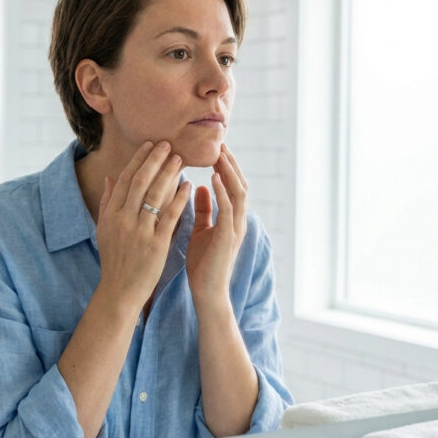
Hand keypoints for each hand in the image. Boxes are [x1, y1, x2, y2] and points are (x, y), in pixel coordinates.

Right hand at [95, 141, 191, 310]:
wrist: (120, 290)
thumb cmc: (114, 260)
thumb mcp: (104, 230)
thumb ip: (107, 203)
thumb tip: (110, 178)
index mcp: (111, 214)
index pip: (126, 180)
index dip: (139, 160)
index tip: (150, 144)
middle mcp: (124, 220)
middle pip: (141, 182)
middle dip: (155, 160)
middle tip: (168, 144)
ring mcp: (140, 232)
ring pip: (156, 195)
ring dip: (169, 174)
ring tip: (180, 159)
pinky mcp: (156, 244)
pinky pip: (170, 216)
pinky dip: (179, 198)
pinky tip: (189, 186)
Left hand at [186, 144, 248, 308]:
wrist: (207, 293)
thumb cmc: (203, 265)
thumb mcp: (201, 231)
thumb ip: (203, 210)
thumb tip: (198, 187)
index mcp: (231, 219)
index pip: (232, 185)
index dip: (226, 167)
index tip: (215, 148)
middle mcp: (238, 221)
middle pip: (239, 184)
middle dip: (230, 164)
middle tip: (220, 144)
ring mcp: (236, 229)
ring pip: (238, 192)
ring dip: (228, 172)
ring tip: (218, 154)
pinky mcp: (228, 238)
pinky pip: (227, 209)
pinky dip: (221, 191)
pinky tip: (211, 178)